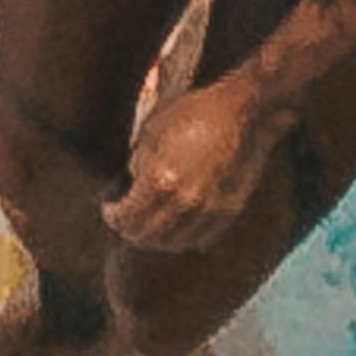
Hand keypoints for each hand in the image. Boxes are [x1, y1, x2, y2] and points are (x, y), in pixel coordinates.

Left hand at [120, 68, 277, 275]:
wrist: (245, 111)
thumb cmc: (196, 113)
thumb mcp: (153, 131)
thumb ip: (138, 164)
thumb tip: (132, 184)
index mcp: (160, 181)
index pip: (126, 217)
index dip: (112, 215)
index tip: (110, 209)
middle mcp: (184, 203)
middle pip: (147, 237)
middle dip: (131, 230)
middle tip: (126, 221)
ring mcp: (209, 210)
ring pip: (174, 243)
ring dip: (157, 239)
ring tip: (150, 227)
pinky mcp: (229, 211)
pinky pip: (201, 238)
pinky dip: (185, 237)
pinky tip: (179, 228)